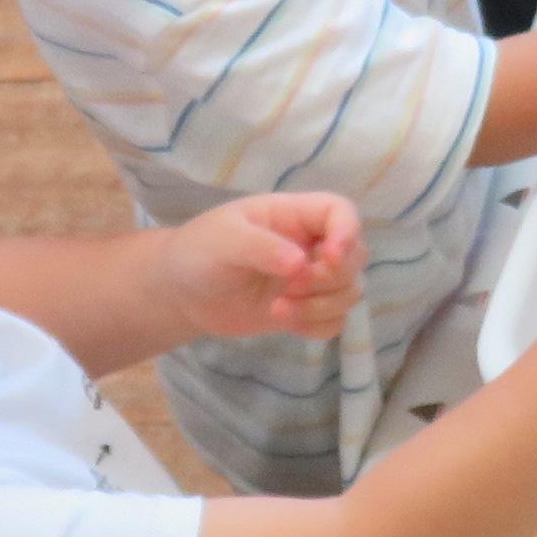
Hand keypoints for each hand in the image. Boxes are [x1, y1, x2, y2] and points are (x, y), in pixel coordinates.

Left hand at [164, 193, 364, 339]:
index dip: (347, 232)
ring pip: (349, 291)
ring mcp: (310, 280)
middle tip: (292, 286)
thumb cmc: (200, 252)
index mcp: (294, 215)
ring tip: (280, 309)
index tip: (330, 257)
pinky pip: (335, 321)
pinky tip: (285, 322)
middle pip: (355, 256)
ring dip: (322, 306)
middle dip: (330, 278)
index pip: (340, 211)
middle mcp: (310, 245)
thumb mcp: (224, 240)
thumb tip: (300, 264)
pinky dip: (318, 325)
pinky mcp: (305, 310)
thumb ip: (262, 247)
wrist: (181, 293)